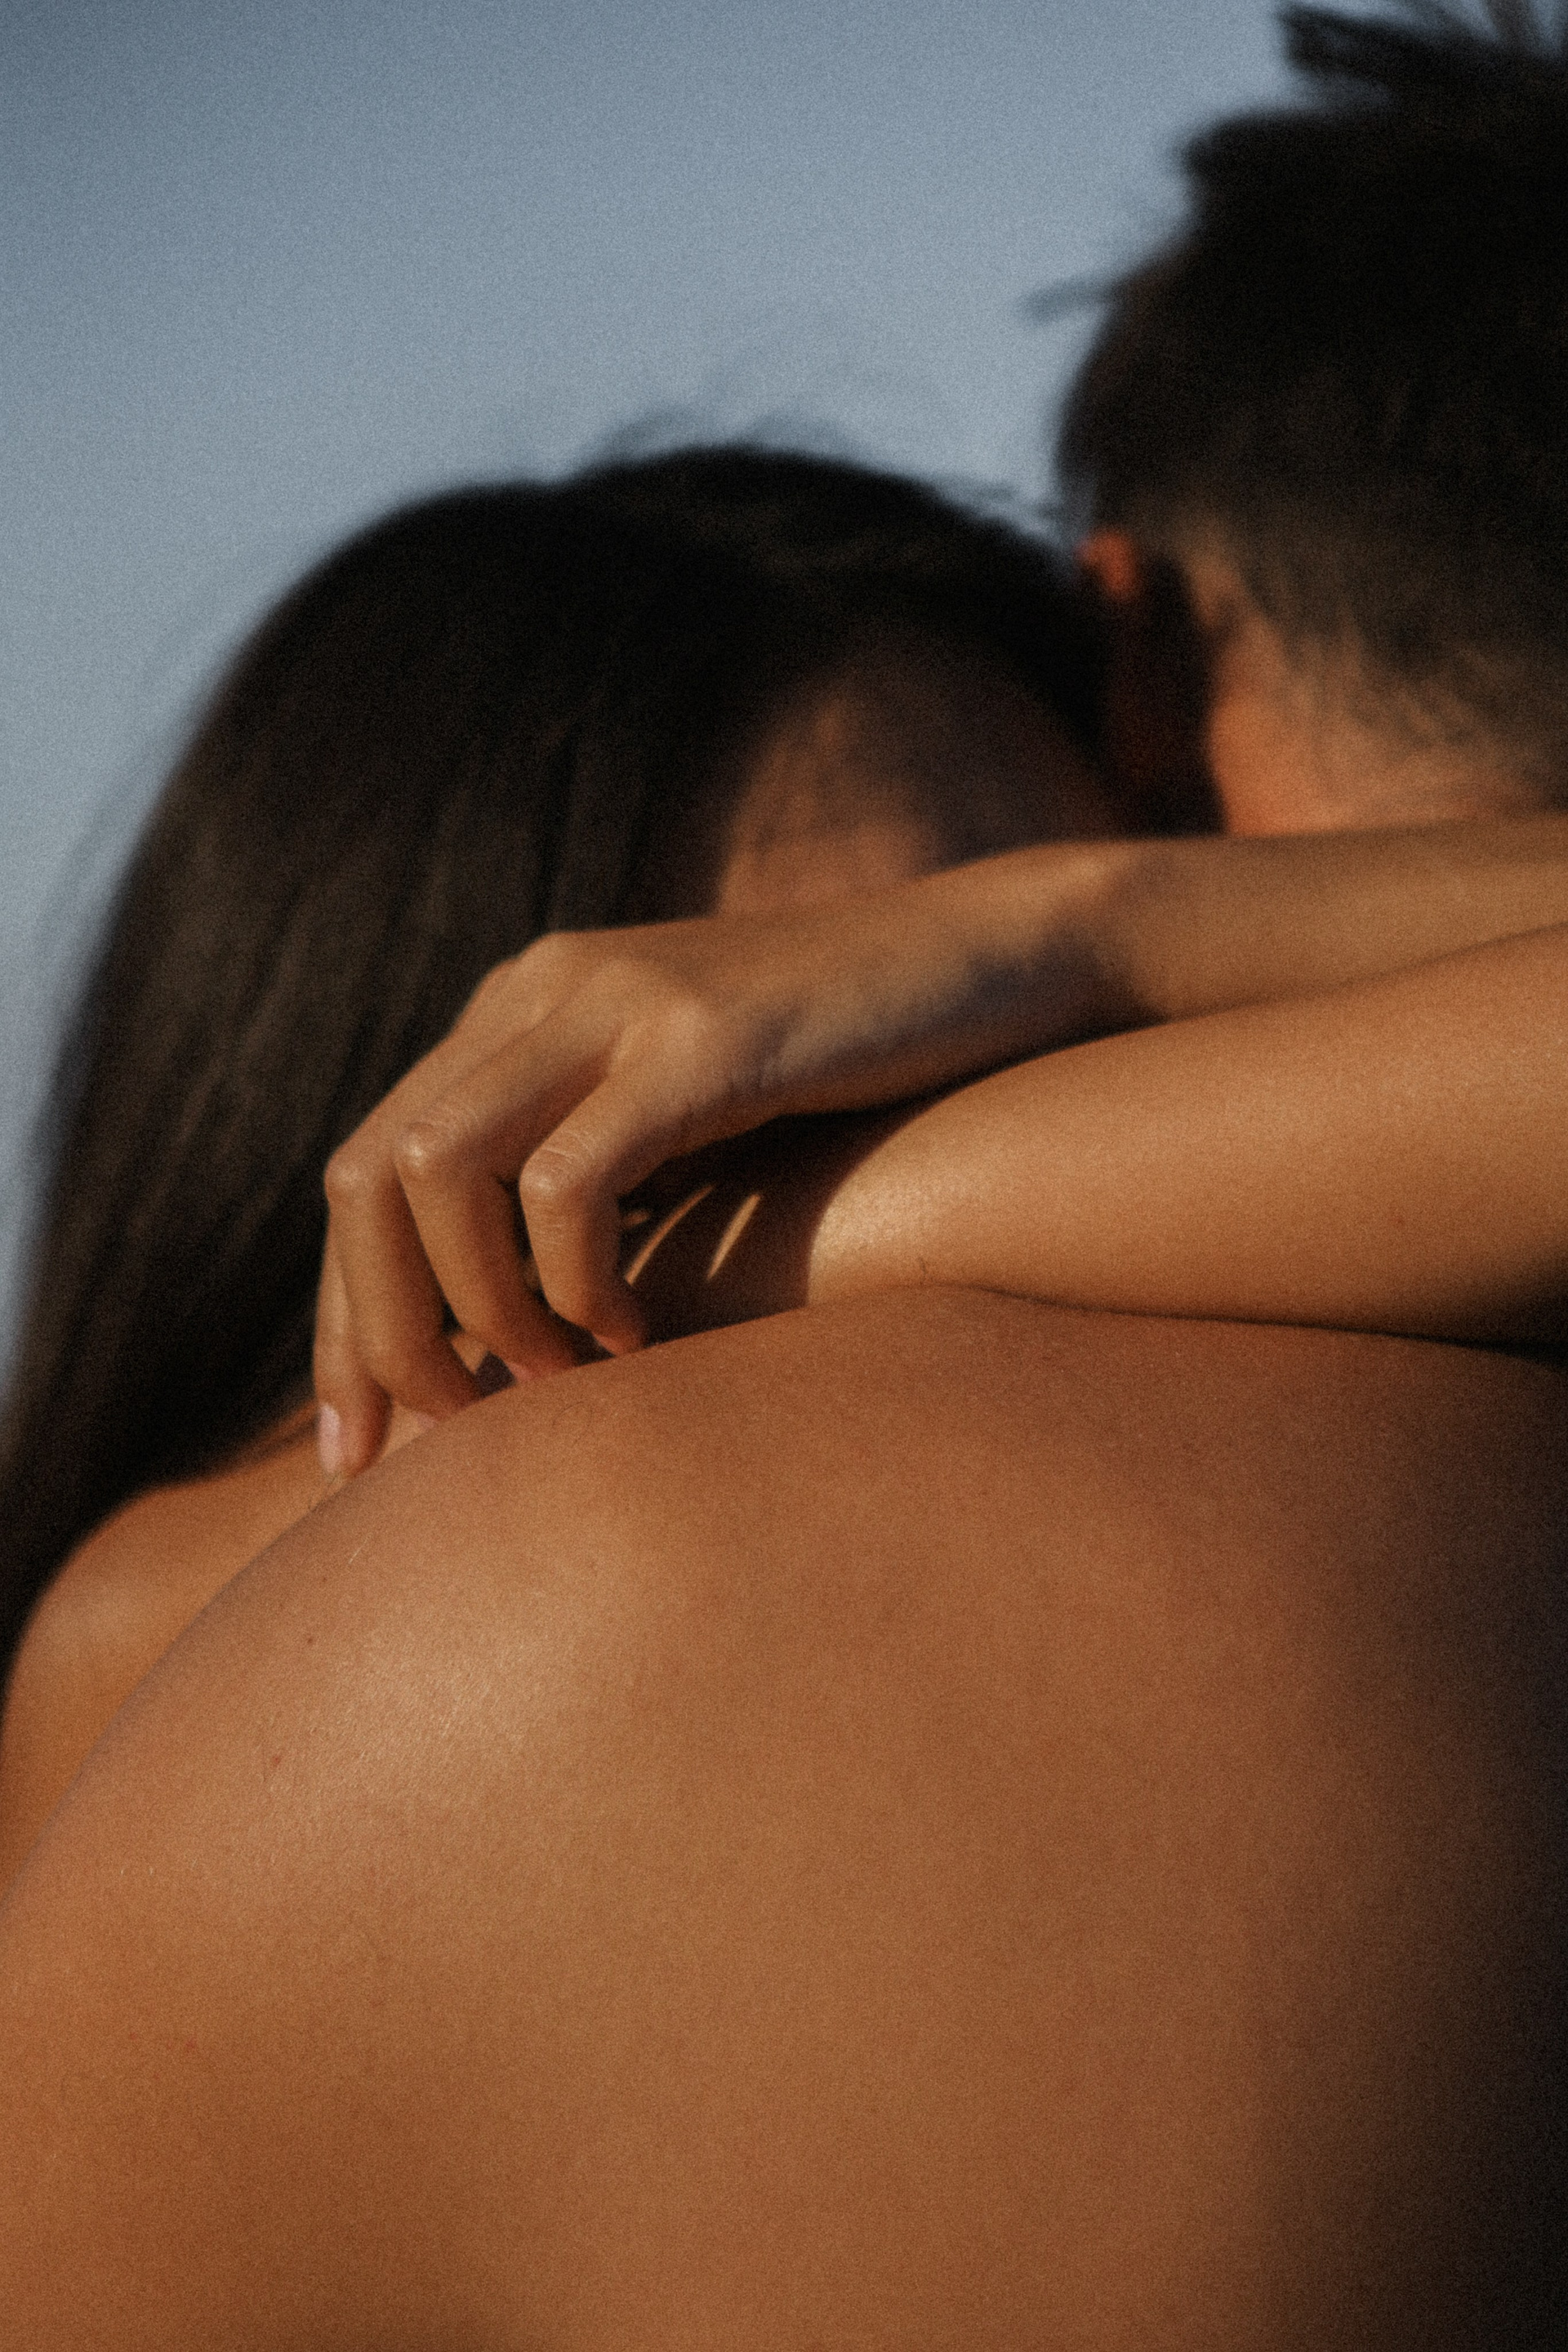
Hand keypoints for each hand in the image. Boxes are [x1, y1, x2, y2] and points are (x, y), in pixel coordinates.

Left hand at [312, 863, 1089, 1476]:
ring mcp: (618, 1002)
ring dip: (473, 1306)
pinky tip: (635, 1335)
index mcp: (519, 1010)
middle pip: (366, 1172)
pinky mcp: (703, 1036)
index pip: (359, 1170)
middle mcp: (543, 989)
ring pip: (438, 1167)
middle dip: (376, 1328)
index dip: (342, 1318)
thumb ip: (589, 1183)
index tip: (356, 1450)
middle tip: (437, 1434)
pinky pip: (569, 1179)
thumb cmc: (853, 1077)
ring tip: (552, 1381)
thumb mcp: (687, 1122)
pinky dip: (575, 1280)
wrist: (995, 958)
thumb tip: (497, 1338)